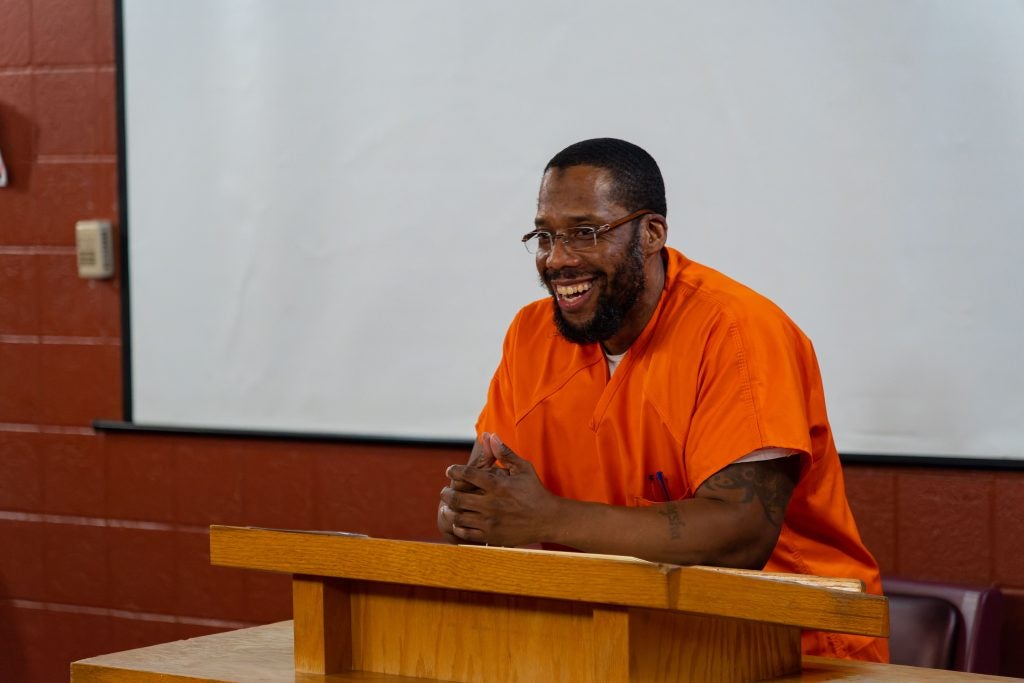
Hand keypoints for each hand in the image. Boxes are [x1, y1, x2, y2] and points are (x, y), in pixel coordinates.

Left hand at [439, 433, 559, 546]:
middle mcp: (491, 503)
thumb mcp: (522, 468)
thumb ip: (504, 453)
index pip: (467, 474)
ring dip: (450, 510)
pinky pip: (466, 533)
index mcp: (497, 485)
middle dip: (446, 493)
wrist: (548, 519)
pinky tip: (459, 521)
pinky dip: (459, 526)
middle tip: (445, 492)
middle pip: (457, 497)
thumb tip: (490, 435)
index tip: (450, 470)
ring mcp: (490, 521)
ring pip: (459, 516)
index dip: (454, 471)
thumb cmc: (535, 491)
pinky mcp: (492, 536)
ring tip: (448, 506)